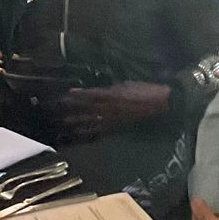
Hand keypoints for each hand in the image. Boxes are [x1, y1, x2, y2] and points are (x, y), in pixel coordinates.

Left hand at [56, 81, 170, 141]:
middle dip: (73, 110)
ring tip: (66, 124)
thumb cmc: (143, 90)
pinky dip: (91, 133)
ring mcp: (113, 119)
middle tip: (60, 112)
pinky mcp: (118, 127)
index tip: (66, 94)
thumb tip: (99, 90)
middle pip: (87, 110)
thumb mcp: (125, 84)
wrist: (159, 103)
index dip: (78, 95)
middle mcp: (109, 108)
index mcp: (111, 95)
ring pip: (91, 121)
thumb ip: (110, 88)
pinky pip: (102, 131)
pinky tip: (83, 134)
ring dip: (78, 123)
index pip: (90, 95)